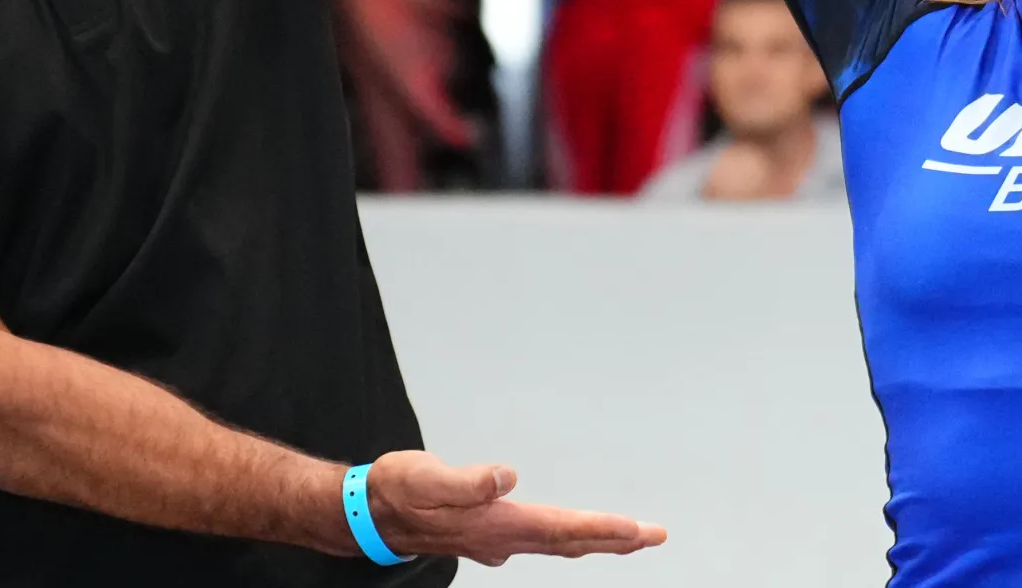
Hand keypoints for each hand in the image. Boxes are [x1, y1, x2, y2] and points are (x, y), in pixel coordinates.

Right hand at [363, 450, 665, 565]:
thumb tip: (507, 477)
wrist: (367, 514)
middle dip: (614, 540)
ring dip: (594, 540)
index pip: (560, 530)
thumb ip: (468, 480)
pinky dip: (565, 537)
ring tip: (626, 537)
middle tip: (654, 536)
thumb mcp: (427, 477)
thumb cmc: (396, 491)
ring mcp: (494, 541)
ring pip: (556, 543)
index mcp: (495, 524)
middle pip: (569, 542)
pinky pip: (538, 539)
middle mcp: (501, 538)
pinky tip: (567, 537)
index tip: (639, 530)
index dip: (602, 530)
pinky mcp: (486, 534)